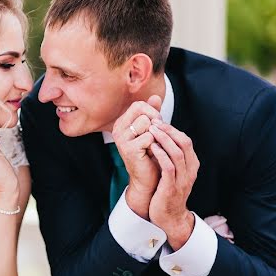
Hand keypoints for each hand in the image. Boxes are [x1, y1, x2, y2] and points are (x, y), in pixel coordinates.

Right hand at [111, 96, 162, 216]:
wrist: (147, 179)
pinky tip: (152, 153)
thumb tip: (156, 97)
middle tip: (156, 136)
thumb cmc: (150, 154)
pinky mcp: (129, 149)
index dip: (152, 112)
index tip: (157, 125)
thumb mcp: (151, 130)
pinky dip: (156, 145)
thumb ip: (152, 113)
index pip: (139, 105)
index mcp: (122, 123)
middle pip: (142, 111)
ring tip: (152, 146)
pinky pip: (150, 137)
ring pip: (147, 123)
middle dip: (155, 121)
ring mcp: (122, 139)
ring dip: (155, 134)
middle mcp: (118, 129)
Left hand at [147, 121, 199, 248]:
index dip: (173, 129)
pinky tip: (152, 146)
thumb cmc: (169, 193)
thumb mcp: (176, 173)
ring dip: (164, 139)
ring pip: (177, 153)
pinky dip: (161, 154)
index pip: (186, 141)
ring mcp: (182, 179)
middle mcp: (190, 171)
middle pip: (184, 143)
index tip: (160, 121)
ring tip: (152, 130)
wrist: (170, 218)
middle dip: (169, 130)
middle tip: (155, 121)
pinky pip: (168, 167)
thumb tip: (165, 138)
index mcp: (191, 165)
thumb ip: (174, 158)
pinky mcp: (171, 187)